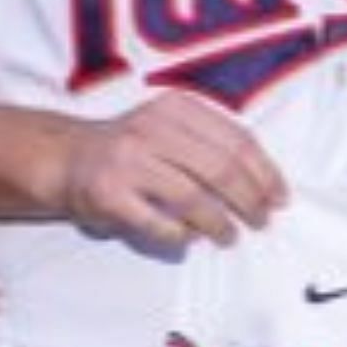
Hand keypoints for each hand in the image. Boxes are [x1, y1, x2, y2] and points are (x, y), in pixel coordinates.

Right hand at [57, 90, 287, 247]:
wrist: (67, 158)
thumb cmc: (133, 148)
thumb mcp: (172, 127)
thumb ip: (211, 144)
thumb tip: (264, 185)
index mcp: (176, 108)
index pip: (236, 139)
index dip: (264, 172)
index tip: (279, 196)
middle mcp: (153, 129)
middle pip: (220, 169)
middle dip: (249, 200)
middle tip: (261, 220)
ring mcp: (128, 161)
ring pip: (193, 198)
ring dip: (219, 223)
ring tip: (229, 236)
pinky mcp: (109, 194)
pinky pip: (158, 222)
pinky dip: (180, 235)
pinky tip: (189, 238)